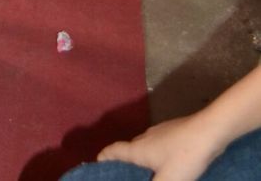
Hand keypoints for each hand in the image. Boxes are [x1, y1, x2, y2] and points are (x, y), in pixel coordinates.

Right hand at [98, 116, 218, 180]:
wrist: (209, 131)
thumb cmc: (184, 156)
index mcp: (138, 149)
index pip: (113, 151)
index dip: (104, 157)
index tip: (97, 163)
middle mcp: (145, 137)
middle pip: (128, 149)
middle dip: (123, 162)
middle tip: (124, 175)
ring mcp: (160, 132)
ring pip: (144, 146)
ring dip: (141, 159)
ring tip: (145, 173)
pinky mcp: (174, 131)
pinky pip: (158, 145)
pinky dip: (156, 155)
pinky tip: (167, 164)